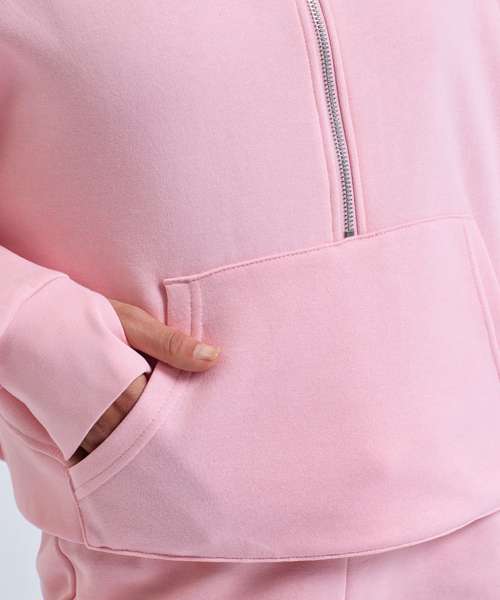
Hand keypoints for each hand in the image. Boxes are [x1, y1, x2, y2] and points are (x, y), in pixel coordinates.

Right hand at [70, 297, 220, 463]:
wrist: (32, 323)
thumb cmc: (88, 317)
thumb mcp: (133, 323)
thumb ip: (172, 344)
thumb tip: (215, 358)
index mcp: (130, 385)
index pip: (167, 415)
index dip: (184, 419)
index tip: (202, 425)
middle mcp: (107, 412)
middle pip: (146, 439)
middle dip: (165, 441)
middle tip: (190, 455)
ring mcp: (85, 426)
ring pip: (121, 451)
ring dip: (139, 452)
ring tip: (165, 460)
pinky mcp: (67, 431)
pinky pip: (93, 455)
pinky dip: (110, 456)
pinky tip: (126, 458)